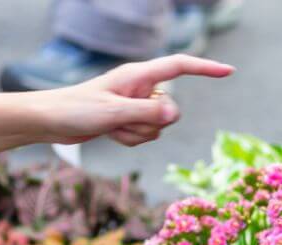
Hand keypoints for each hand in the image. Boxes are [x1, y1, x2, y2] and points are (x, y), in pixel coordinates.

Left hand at [34, 54, 234, 145]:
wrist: (52, 120)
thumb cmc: (77, 109)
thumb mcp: (113, 113)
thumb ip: (146, 113)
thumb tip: (176, 114)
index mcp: (139, 75)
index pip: (180, 67)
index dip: (206, 69)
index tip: (229, 71)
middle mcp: (141, 88)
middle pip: (170, 110)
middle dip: (150, 123)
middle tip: (121, 121)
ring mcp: (136, 104)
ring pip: (158, 127)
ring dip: (137, 134)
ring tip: (111, 127)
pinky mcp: (130, 119)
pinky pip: (146, 136)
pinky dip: (130, 140)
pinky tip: (110, 133)